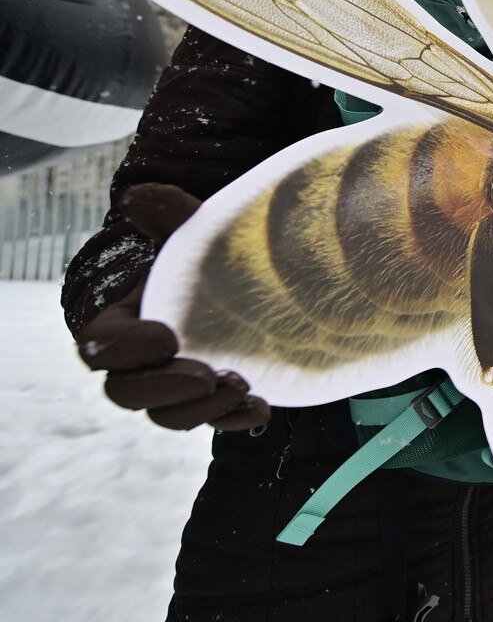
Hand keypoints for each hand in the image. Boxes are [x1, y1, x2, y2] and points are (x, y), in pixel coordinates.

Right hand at [76, 184, 269, 430]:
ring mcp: (178, 383)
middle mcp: (144, 360)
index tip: (168, 335)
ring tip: (242, 385)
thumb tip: (138, 197)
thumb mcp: (196, 229)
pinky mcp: (213, 398)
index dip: (126, 348)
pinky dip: (234, 422)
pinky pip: (212, 424)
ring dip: (201, 409)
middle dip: (165, 389)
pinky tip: (261, 410)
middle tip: (209, 374)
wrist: (260, 272)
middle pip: (127, 393)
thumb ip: (169, 215)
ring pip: (168, 416)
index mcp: (126, 319)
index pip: (101, 347)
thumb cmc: (216, 249)